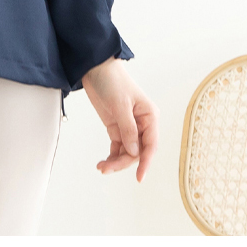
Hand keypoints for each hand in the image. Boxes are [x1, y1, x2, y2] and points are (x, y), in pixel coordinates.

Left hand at [83, 62, 157, 186]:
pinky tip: (102, 162)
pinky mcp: (117, 128)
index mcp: (149, 116)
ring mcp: (129, 127)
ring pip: (127, 152)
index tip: (140, 177)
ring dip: (115, 162)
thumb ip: (128, 130)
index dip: (146, 162)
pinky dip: (111, 156)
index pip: (151, 145)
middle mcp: (142, 124)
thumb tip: (134, 152)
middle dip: (123, 162)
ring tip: (101, 166)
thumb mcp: (120, 105)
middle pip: (137, 152)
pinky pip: (118, 148)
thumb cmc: (112, 81)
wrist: (96, 68)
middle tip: (106, 168)